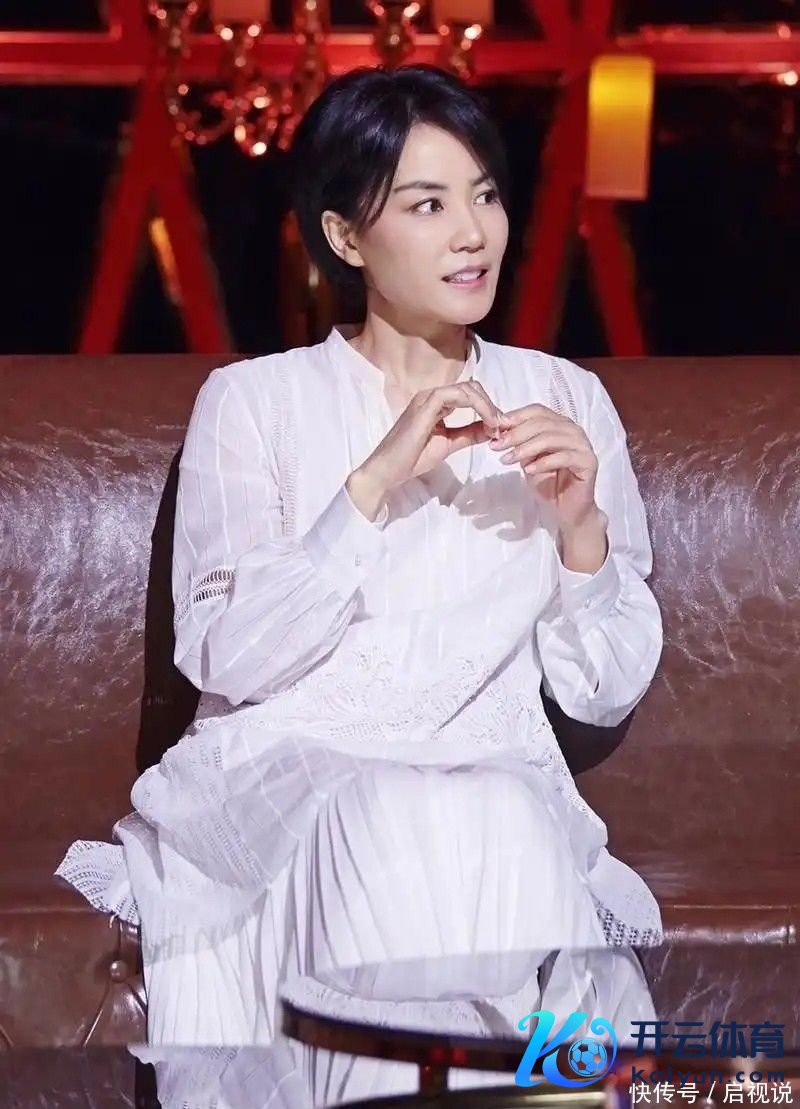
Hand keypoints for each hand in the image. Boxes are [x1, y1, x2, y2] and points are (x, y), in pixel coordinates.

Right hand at [349, 380, 510, 517]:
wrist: (388, 470)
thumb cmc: (412, 458)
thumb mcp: (448, 444)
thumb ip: (468, 435)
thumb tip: (491, 429)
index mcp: (436, 403)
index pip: (469, 393)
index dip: (489, 407)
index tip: (501, 426)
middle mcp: (431, 395)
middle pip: (471, 387)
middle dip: (491, 404)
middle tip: (502, 426)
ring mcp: (427, 399)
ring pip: (467, 388)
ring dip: (487, 406)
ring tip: (497, 425)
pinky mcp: (425, 406)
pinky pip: (456, 396)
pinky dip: (477, 407)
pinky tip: (486, 423)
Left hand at [490, 402, 601, 531]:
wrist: (566, 509)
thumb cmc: (548, 482)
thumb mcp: (528, 459)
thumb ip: (519, 443)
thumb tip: (499, 429)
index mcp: (559, 424)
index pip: (537, 411)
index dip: (516, 417)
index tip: (495, 428)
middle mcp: (573, 431)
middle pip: (542, 423)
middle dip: (516, 434)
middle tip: (497, 446)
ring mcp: (583, 445)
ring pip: (551, 438)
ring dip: (525, 448)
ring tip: (508, 459)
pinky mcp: (588, 462)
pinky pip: (563, 457)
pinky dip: (543, 463)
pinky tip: (528, 470)